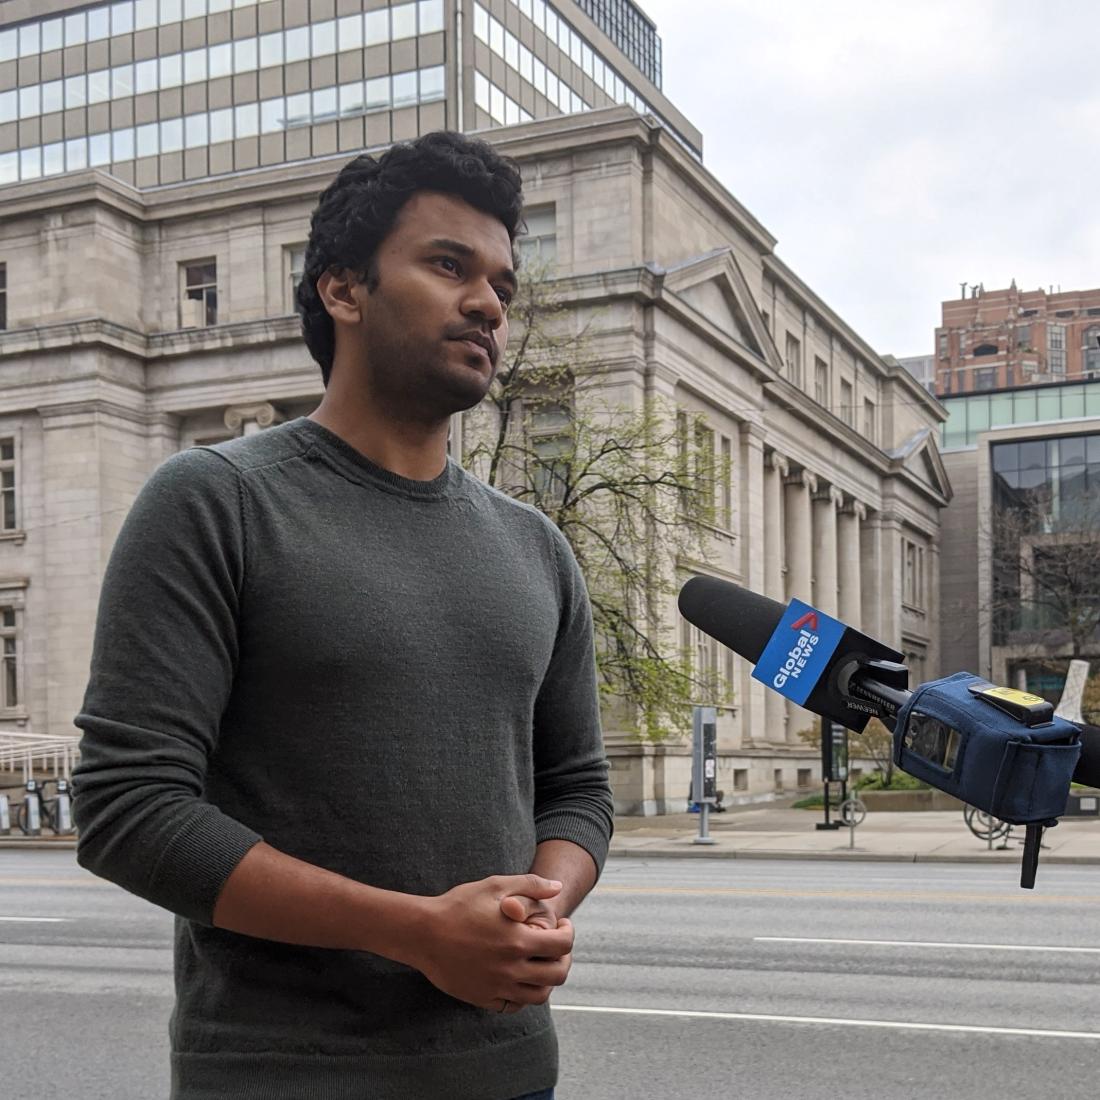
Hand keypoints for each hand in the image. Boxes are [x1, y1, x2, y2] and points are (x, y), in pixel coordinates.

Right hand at [405, 874, 573, 1012]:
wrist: (423, 933)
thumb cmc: (459, 904)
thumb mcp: (495, 886)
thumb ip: (530, 885)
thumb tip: (557, 887)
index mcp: (518, 940)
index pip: (563, 945)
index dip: (569, 933)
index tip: (563, 926)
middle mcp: (511, 967)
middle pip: (557, 975)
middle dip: (564, 959)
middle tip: (557, 947)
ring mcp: (497, 986)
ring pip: (539, 995)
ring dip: (547, 980)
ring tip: (540, 963)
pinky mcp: (483, 998)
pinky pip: (514, 1005)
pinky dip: (523, 994)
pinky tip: (518, 976)